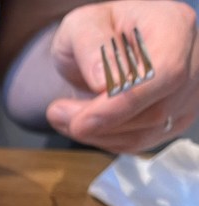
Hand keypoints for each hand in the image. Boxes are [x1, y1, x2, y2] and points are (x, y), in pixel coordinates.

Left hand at [46, 0, 198, 152]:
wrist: (102, 49)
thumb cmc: (96, 31)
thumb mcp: (82, 25)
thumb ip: (91, 46)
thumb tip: (103, 82)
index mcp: (174, 26)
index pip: (165, 72)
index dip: (124, 103)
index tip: (82, 119)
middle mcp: (191, 60)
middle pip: (156, 109)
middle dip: (101, 122)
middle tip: (58, 114)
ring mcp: (187, 93)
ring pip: (146, 132)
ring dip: (97, 133)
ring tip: (63, 116)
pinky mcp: (174, 118)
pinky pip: (139, 142)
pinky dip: (105, 140)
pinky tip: (84, 123)